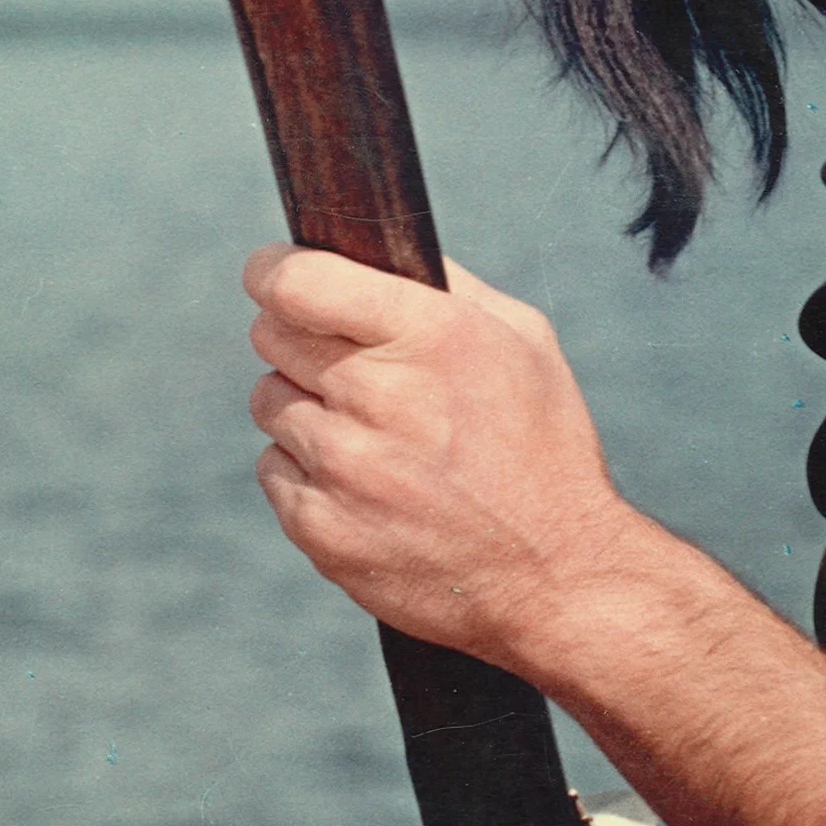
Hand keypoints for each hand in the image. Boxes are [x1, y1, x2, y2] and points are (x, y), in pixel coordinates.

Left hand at [243, 244, 638, 668]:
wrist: (556, 577)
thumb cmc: (546, 449)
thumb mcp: (524, 342)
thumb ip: (448, 287)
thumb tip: (380, 248)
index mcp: (429, 335)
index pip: (295, 281)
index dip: (274, 269)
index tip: (275, 274)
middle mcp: (377, 395)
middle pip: (271, 335)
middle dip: (299, 337)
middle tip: (345, 362)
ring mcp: (342, 467)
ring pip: (269, 402)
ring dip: (306, 407)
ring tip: (368, 432)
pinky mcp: (319, 527)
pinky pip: (275, 470)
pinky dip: (308, 472)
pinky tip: (366, 484)